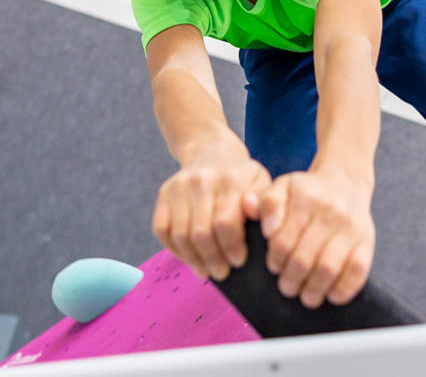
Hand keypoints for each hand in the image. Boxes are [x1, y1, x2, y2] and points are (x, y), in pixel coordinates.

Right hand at [152, 146, 270, 280]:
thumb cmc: (241, 176)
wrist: (212, 151)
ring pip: (181, 235)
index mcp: (231, 179)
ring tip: (207, 270)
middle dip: (213, 259)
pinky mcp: (164, 193)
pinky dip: (175, 250)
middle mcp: (202, 181)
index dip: (231, 247)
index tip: (238, 261)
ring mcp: (179, 186)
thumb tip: (260, 222)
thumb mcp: (260, 182)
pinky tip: (190, 258)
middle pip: (202, 233)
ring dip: (194, 259)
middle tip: (222, 272)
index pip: (226, 223)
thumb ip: (263, 204)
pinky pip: (162, 230)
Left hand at [247, 165, 374, 307]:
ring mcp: (351, 226)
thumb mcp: (282, 187)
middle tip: (287, 287)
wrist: (345, 182)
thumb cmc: (307, 192)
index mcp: (306, 198)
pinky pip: (357, 270)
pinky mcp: (367, 239)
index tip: (274, 266)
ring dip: (314, 290)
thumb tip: (257, 217)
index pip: (282, 241)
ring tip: (306, 296)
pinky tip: (332, 295)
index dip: (275, 261)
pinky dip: (344, 288)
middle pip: (304, 260)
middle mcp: (331, 211)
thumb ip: (266, 202)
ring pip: (328, 269)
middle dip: (291, 281)